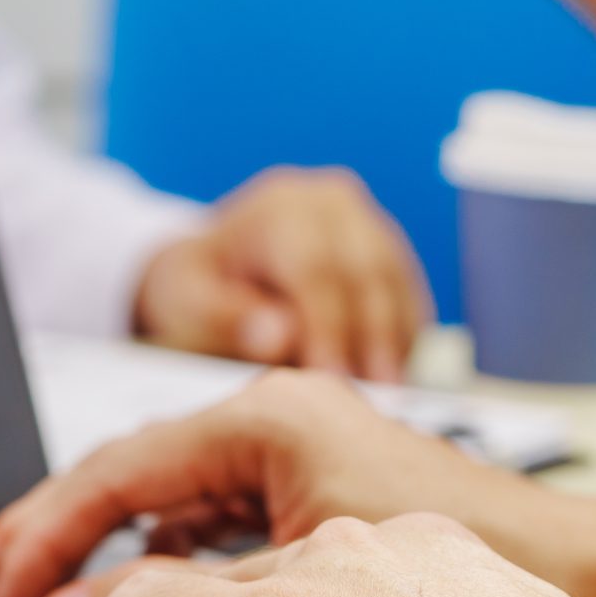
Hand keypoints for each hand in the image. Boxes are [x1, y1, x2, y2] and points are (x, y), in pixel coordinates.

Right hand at [0, 369, 506, 596]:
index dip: (41, 538)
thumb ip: (179, 596)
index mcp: (267, 416)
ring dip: (95, 563)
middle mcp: (278, 427)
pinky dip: (160, 577)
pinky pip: (211, 537)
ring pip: (164, 513)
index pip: (116, 474)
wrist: (593, 590)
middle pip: (126, 487)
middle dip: (44, 544)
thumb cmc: (472, 561)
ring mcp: (299, 469)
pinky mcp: (321, 516)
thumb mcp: (297, 579)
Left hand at [133, 167, 430, 381]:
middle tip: (377, 393)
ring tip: (391, 392)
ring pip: (396, 279)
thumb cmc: (198, 289)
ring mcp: (364, 221)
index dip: (329, 326)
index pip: (315, 267)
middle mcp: (330, 203)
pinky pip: (408, 290)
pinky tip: (396, 372)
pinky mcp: (387, 248)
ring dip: (397, 338)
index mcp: (279, 208)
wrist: (218, 267)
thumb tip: (279, 334)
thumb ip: (226, 317)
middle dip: (373, 336)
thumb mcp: (187, 302)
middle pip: (366, 268)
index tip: (334, 379)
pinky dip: (406, 332)